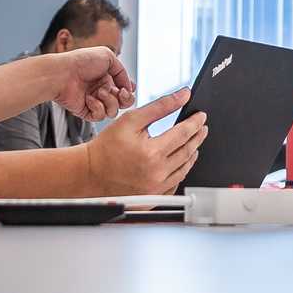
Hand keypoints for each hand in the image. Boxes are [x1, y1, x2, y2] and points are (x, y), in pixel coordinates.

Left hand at [52, 47, 135, 121]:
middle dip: (126, 99)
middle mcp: (101, 90)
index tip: (127, 88)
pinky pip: (100, 116)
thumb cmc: (80, 61)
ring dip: (110, 101)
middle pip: (123, 103)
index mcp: (107, 78)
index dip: (129, 91)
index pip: (125, 90)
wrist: (62, 73)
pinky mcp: (86, 112)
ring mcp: (94, 102)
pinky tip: (89, 99)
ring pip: (114, 111)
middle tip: (120, 93)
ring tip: (99, 92)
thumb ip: (122, 71)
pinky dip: (97, 108)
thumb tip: (129, 86)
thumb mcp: (108, 56)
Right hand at [86, 89, 208, 194]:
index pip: (184, 133)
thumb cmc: (106, 147)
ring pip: (185, 168)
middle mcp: (157, 173)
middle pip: (188, 151)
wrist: (90, 173)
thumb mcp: (131, 120)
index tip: (201, 116)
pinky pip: (176, 183)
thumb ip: (160, 106)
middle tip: (202, 127)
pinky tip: (181, 162)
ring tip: (193, 142)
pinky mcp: (154, 197)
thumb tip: (183, 95)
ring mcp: (156, 188)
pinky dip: (181, 171)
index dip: (195, 122)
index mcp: (152, 153)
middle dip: (198, 136)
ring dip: (192, 153)